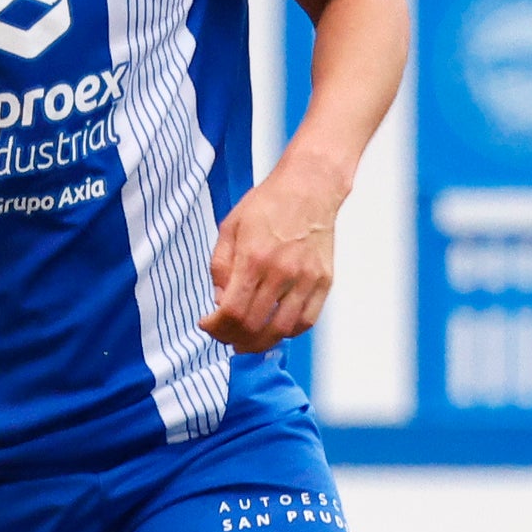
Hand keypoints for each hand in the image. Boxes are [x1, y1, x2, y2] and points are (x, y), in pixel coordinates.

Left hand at [205, 156, 345, 351]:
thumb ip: (220, 266)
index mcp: (253, 258)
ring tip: (247, 340)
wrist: (310, 187)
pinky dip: (288, 333)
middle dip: (232, 338)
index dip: (215, 327)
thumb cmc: (269, 203)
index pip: (232, 311)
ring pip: (281, 330)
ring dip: (260, 343)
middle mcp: (281, 272)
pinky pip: (306, 320)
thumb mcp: (230, 228)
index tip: (208, 325)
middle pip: (255, 326)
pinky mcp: (324, 281)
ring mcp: (306, 279)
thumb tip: (220, 300)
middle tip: (224, 335)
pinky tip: (274, 329)